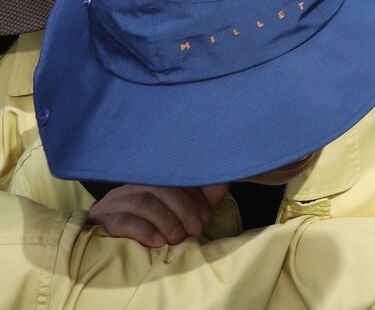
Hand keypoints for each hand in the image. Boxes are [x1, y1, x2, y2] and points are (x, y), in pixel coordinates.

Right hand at [87, 183, 227, 246]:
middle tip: (195, 229)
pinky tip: (158, 242)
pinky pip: (123, 221)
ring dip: (166, 221)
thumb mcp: (175, 211)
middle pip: (160, 188)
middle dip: (183, 209)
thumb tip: (223, 182)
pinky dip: (144, 231)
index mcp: (151, 181)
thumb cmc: (145, 226)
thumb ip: (198, 197)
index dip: (194, 196)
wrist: (101, 244)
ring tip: (177, 238)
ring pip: (142, 202)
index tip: (206, 215)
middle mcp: (132, 186)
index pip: (175, 179)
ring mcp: (115, 202)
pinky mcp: (102, 221)